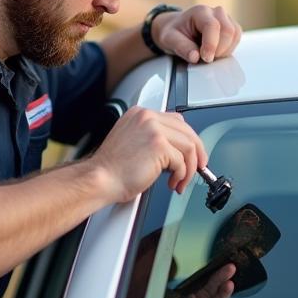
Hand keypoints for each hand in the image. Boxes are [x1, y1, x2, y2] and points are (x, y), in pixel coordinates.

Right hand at [89, 107, 207, 202]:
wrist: (100, 179)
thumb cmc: (112, 169)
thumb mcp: (132, 143)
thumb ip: (152, 139)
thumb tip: (175, 150)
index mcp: (140, 114)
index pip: (175, 121)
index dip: (187, 139)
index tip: (192, 154)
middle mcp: (147, 117)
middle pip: (187, 131)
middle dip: (197, 152)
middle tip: (197, 168)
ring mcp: (154, 129)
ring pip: (189, 146)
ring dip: (189, 168)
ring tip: (180, 180)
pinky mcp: (159, 145)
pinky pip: (182, 162)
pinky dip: (181, 175)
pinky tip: (173, 183)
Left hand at [152, 5, 242, 64]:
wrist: (177, 28)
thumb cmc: (174, 32)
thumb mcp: (170, 39)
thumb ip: (182, 47)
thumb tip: (195, 57)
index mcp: (200, 12)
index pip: (212, 26)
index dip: (211, 45)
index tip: (206, 58)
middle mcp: (216, 12)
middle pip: (228, 30)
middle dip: (219, 49)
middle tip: (206, 58)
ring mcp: (225, 19)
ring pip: (235, 35)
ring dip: (224, 50)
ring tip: (209, 54)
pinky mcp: (230, 28)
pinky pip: (236, 39)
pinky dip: (228, 49)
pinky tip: (216, 52)